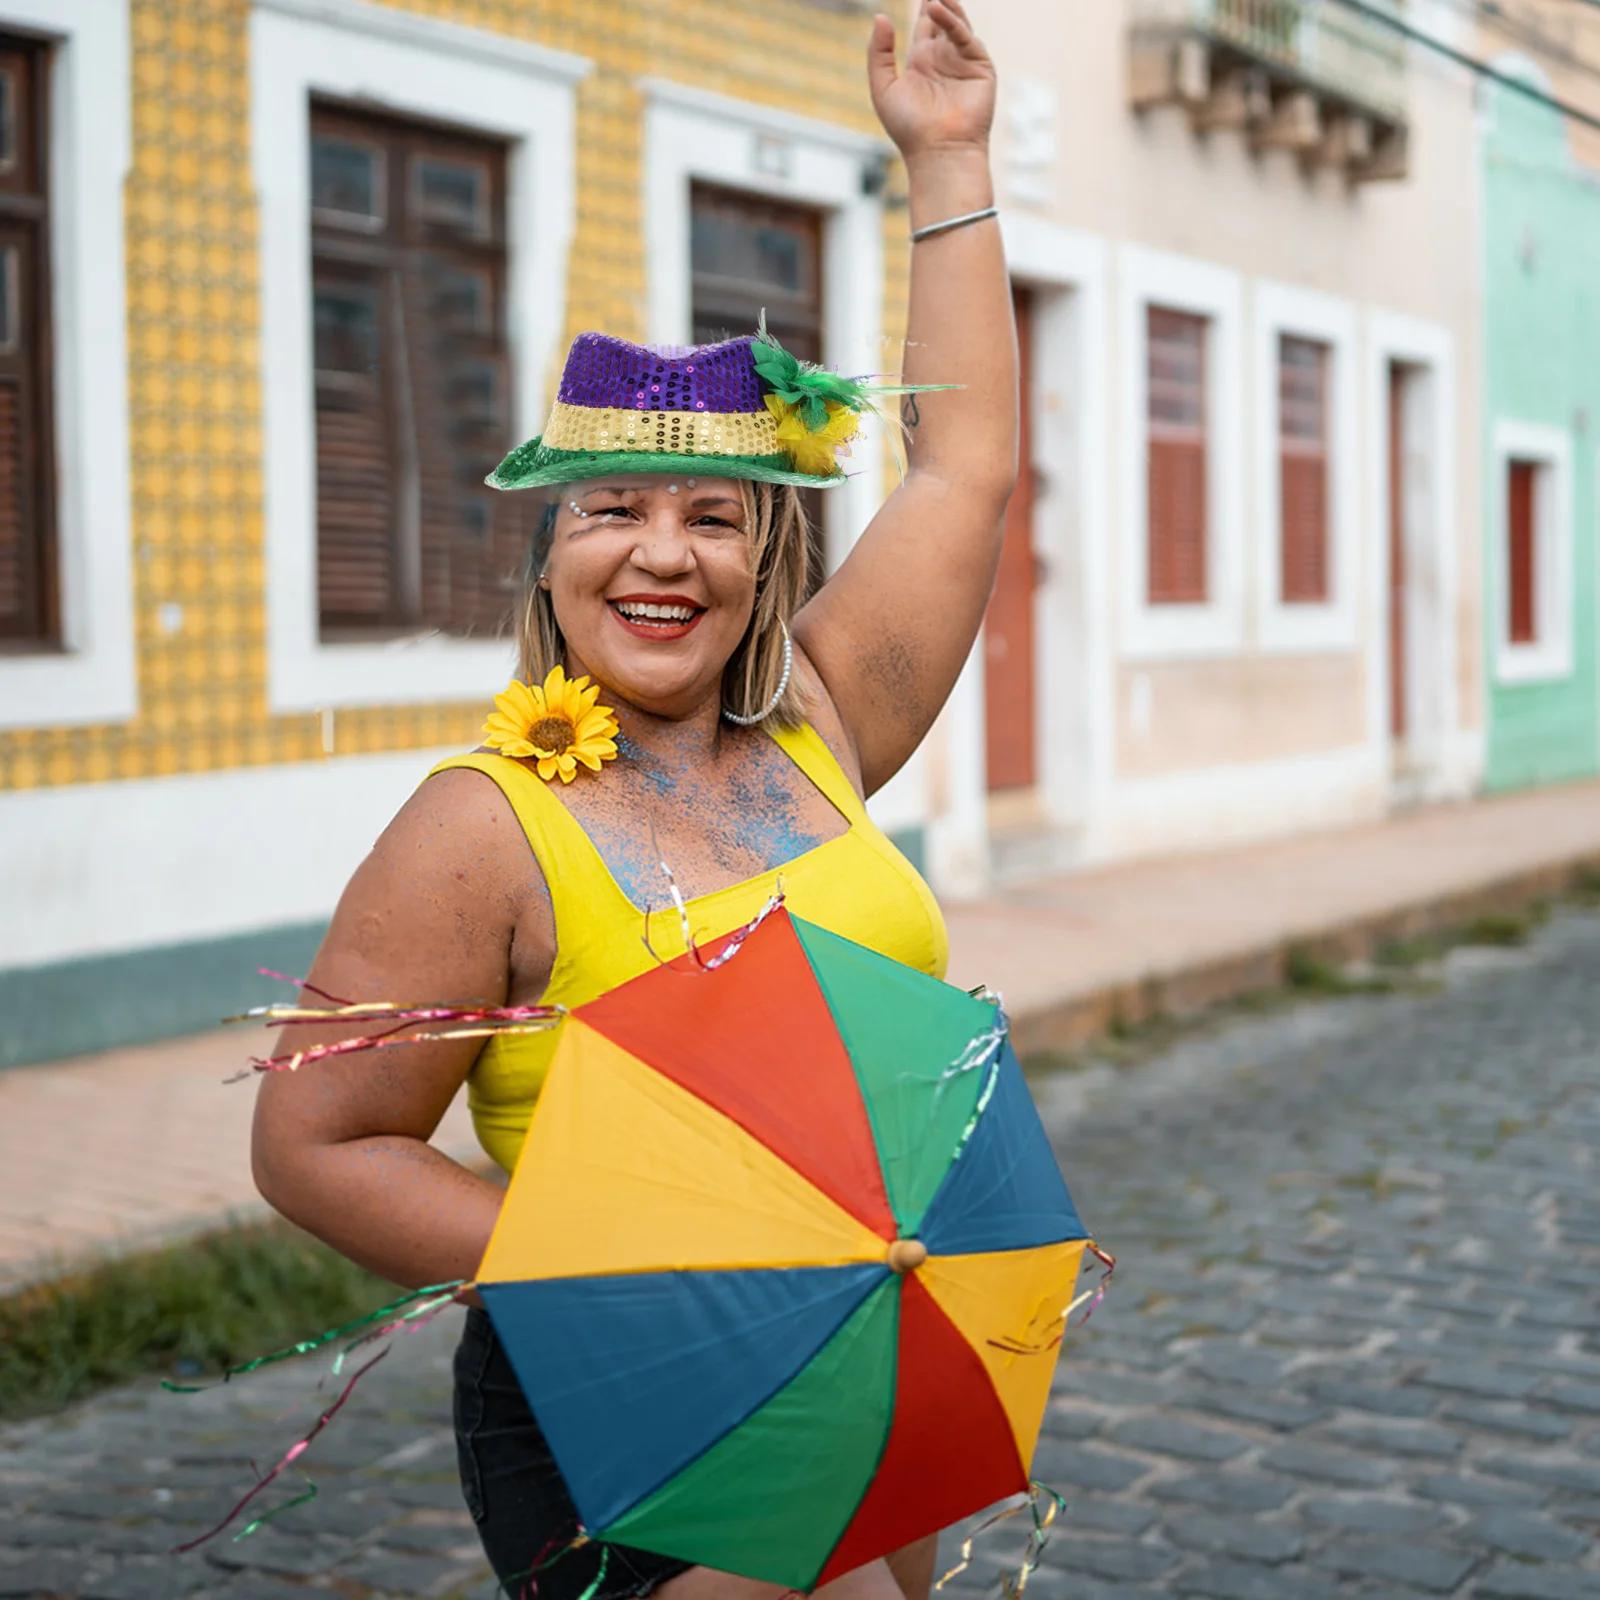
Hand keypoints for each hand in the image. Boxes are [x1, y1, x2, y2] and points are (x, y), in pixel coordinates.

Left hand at [868, 1, 996, 162]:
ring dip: (946, 5)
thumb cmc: (909, 128)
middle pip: (942, 18)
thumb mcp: (883, 88)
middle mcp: (943, 59)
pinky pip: (966, 38)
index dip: (923, 5)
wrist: (938, 151)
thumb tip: (880, 16)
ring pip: (956, 23)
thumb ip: (879, 53)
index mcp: (922, 63)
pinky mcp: (980, 68)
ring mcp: (963, 62)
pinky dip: (953, 23)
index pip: (925, 24)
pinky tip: (938, 11)